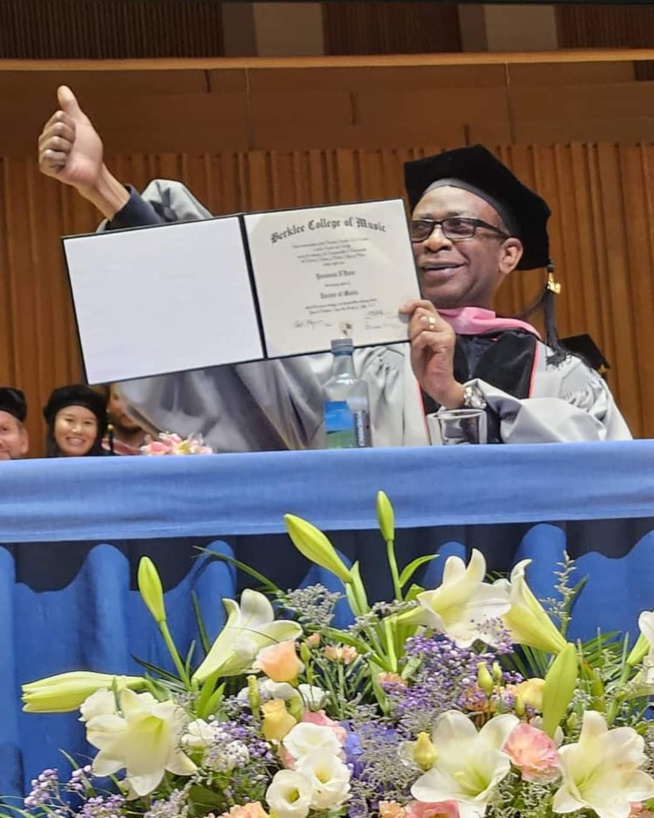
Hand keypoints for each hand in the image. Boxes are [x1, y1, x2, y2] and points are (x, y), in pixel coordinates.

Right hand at [37, 86, 128, 218]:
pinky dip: (63, 159)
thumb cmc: (89, 150)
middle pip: (58, 127)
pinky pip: (51, 155)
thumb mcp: (81, 124)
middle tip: (75, 147)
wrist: (95, 171)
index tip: (77, 136)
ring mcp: (44, 153)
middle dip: (72, 137)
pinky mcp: (46, 166)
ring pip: (56, 140)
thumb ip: (71, 107)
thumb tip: (62, 88)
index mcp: (51, 128)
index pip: (60, 116)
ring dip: (69, 148)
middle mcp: (45, 139)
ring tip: (71, 155)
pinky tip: (65, 164)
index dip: (73, 126)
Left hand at [399, 299, 464, 408]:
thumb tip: (406, 314)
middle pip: (421, 312)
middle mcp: (444, 326)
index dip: (413, 304)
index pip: (426, 305)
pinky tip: (421, 353)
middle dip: (411, 326)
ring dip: (414, 336)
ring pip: (422, 322)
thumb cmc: (427, 366)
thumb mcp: (416, 343)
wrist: (437, 384)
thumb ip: (414, 328)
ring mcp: (446, 333)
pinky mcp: (446, 342)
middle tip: (413, 341)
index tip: (401, 310)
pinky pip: (424, 336)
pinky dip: (418, 345)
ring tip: (418, 348)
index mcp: (438, 325)